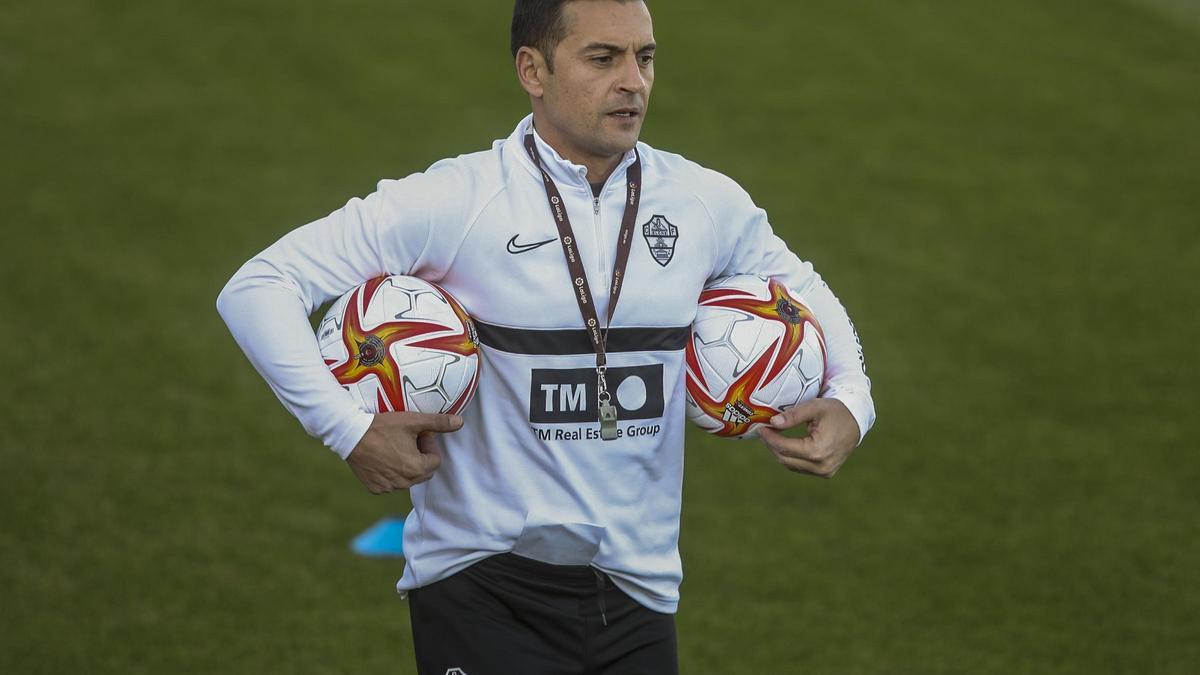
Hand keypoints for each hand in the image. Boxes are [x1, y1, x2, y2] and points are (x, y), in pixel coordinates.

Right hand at [345, 412, 463, 493]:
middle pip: (423, 471)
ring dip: (406, 466)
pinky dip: (390, 473)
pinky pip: (391, 483)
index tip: (416, 434)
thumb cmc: (383, 426)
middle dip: (419, 457)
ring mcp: (389, 488)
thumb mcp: (413, 421)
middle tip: (405, 440)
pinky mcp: (375, 489)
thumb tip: (460, 422)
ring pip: (408, 478)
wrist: (350, 434)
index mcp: (417, 469)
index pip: (435, 460)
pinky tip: (382, 457)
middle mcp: (404, 483)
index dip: (428, 445)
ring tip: (393, 447)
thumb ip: (439, 423)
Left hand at [759, 398, 859, 478]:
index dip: (769, 438)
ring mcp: (824, 472)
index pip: (784, 448)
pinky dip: (791, 457)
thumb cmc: (836, 412)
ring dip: (780, 452)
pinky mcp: (825, 473)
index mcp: (818, 450)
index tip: (760, 428)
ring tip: (773, 436)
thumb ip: (793, 415)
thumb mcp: (815, 407)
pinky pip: (800, 467)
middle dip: (772, 445)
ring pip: (791, 465)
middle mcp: (821, 466)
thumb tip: (772, 423)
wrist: (856, 422)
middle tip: (765, 432)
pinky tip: (785, 445)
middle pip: (785, 459)